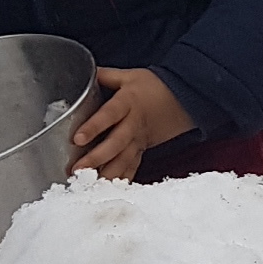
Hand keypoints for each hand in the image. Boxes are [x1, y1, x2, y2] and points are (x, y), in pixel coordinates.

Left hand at [69, 66, 195, 181]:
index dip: (94, 127)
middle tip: (78, 170)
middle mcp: (133, 125)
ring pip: (123, 160)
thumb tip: (84, 72)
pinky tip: (109, 191)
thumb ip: (106, 76)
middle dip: (97, 158)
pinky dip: (121, 180)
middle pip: (116, 144)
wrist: (185, 99)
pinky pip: (132, 167)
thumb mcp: (131, 76)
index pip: (109, 115)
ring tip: (89, 187)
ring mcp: (139, 140)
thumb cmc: (155, 87)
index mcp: (128, 103)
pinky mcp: (143, 150)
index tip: (77, 139)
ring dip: (107, 174)